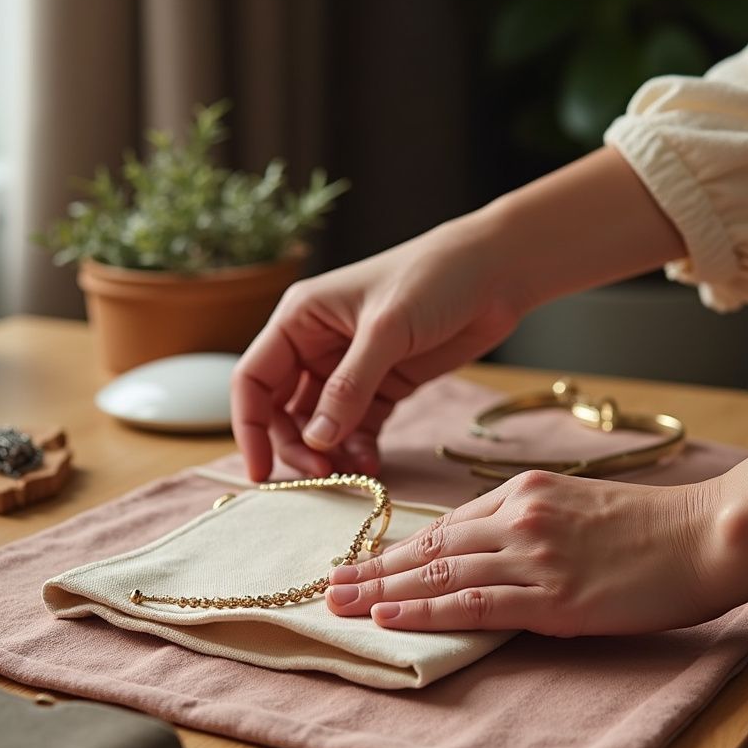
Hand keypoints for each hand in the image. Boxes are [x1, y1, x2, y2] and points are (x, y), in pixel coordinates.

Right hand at [230, 213, 521, 480]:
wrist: (497, 272)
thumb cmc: (436, 278)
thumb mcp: (387, 329)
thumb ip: (349, 386)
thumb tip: (316, 440)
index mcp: (300, 318)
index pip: (254, 379)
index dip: (250, 428)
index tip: (260, 473)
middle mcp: (317, 343)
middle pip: (284, 409)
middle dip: (297, 447)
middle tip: (324, 476)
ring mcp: (351, 367)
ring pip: (322, 424)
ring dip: (331, 452)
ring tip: (356, 474)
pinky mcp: (385, 384)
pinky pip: (360, 426)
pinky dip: (361, 448)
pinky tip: (373, 464)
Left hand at [326, 470, 720, 635]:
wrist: (707, 534)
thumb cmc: (651, 525)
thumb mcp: (579, 508)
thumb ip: (528, 525)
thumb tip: (483, 556)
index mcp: (524, 492)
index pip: (447, 526)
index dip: (400, 548)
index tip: (364, 562)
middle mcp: (519, 518)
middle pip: (430, 547)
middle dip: (373, 568)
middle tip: (328, 585)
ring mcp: (534, 556)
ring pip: (439, 574)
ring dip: (383, 591)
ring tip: (340, 605)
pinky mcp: (553, 595)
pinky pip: (474, 603)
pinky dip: (427, 610)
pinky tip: (390, 616)